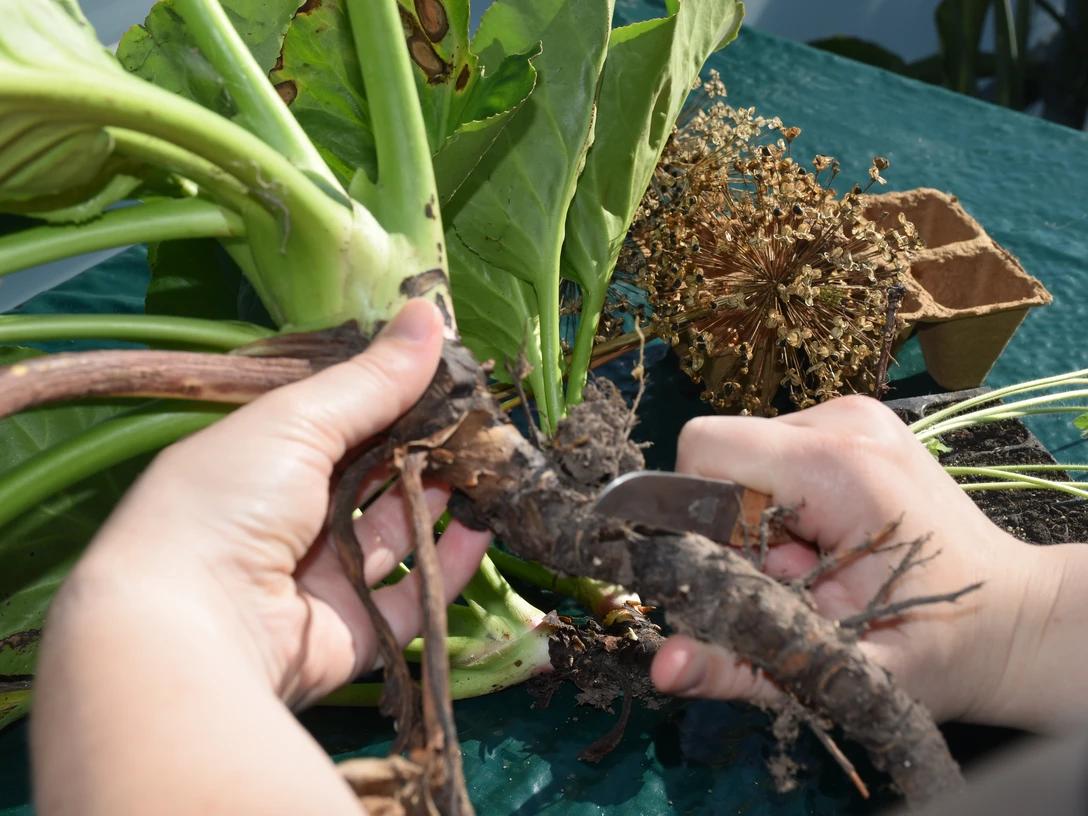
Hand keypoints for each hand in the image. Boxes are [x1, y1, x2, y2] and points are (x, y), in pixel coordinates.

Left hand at [55, 299, 491, 706]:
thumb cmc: (229, 500)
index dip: (392, 395)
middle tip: (482, 419)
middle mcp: (291, 517)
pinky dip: (448, 565)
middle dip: (426, 447)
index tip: (450, 372)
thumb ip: (372, 378)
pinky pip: (412, 597)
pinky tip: (481, 527)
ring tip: (494, 464)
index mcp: (263, 459)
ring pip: (397, 533)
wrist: (191, 628)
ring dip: (441, 500)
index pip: (338, 419)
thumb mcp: (298, 421)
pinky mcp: (353, 631)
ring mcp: (322, 577)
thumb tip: (429, 313)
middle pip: (373, 476)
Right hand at [650, 396, 1084, 730]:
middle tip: (789, 578)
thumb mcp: (833, 667)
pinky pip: (774, 454)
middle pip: (723, 458)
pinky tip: (824, 538)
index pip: (704, 449)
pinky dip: (780, 502)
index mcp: (837, 466)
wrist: (1012, 621)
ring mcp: (852, 415)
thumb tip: (661, 667)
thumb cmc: (936, 647)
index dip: (695, 516)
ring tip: (813, 562)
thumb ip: (738, 664)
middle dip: (734, 528)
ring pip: (745, 456)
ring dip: (757, 517)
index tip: (737, 570)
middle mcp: (842, 421)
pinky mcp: (855, 423)